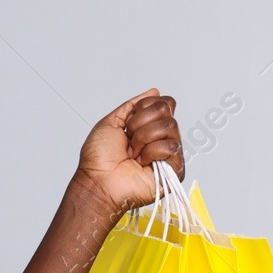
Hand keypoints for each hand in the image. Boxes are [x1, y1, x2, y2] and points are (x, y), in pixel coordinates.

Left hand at [73, 88, 184, 216]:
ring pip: (169, 126)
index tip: (128, 123)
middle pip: (166, 110)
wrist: (97, 180)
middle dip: (139, 123)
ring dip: (143, 138)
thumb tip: (154, 92)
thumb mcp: (111, 122)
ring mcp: (169, 153)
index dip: (144, 107)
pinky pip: (171, 146)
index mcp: (149, 127)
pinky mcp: (174, 169)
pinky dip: (151, 153)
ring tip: (133, 154)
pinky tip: (142, 164)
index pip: (164, 103)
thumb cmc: (98, 158)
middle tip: (128, 140)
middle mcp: (161, 138)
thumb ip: (132, 105)